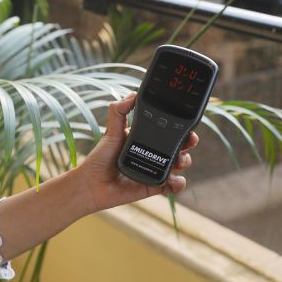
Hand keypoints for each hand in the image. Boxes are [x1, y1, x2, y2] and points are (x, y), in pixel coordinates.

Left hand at [74, 93, 198, 212]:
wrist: (92, 185)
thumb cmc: (99, 159)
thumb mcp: (110, 132)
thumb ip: (119, 112)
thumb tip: (132, 95)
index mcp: (144, 139)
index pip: (166, 130)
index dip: (179, 128)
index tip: (186, 125)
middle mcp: (152, 153)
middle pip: (178, 146)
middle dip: (188, 144)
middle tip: (189, 142)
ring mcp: (154, 170)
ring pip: (179, 165)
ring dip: (185, 161)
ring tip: (179, 162)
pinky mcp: (154, 186)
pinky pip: (173, 185)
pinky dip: (178, 183)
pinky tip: (174, 180)